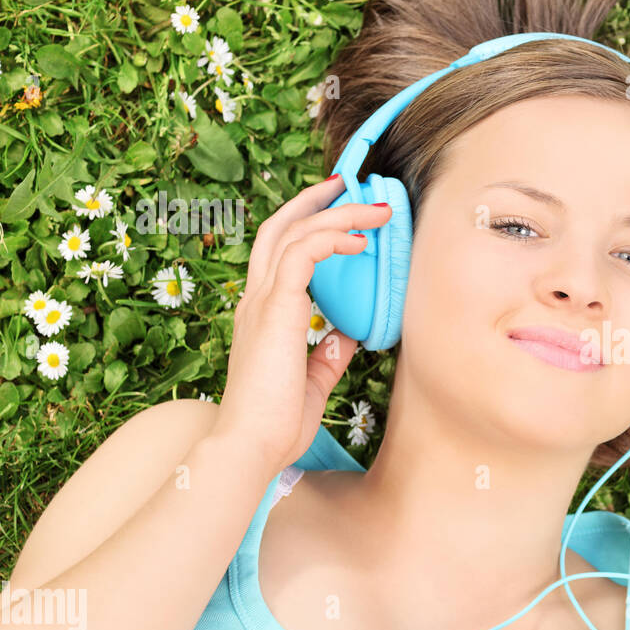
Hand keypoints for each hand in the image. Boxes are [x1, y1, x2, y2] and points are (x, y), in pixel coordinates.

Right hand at [211, 174, 391, 475]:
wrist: (252, 446)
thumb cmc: (276, 423)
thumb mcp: (313, 381)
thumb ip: (328, 354)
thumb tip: (347, 334)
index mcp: (263, 315)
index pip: (279, 253)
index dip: (306, 225)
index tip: (338, 210)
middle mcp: (256, 300)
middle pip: (280, 227)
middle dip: (315, 200)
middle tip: (349, 183)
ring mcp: (261, 301)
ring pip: (294, 232)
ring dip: (338, 214)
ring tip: (377, 209)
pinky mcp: (275, 309)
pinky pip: (302, 254)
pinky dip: (332, 238)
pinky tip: (361, 240)